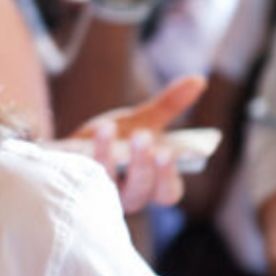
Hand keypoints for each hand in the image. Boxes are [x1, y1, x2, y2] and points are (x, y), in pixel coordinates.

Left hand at [73, 76, 206, 212]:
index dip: (168, 174)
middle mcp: (131, 196)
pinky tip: (77, 141)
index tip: (167, 151)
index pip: (168, 191)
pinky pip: (78, 177)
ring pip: (107, 183)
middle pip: (141, 188)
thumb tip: (198, 80)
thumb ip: (168, 106)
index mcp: (155, 185)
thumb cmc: (119, 138)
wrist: (77, 147)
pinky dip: (79, 157)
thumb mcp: (142, 122)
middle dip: (141, 161)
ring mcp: (102, 194)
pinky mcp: (77, 187)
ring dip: (107, 154)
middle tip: (142, 136)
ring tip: (107, 127)